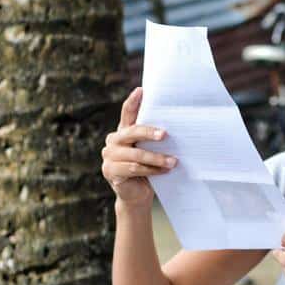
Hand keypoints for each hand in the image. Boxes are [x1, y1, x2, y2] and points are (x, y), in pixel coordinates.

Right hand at [101, 87, 175, 207]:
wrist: (137, 194)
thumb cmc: (148, 169)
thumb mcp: (151, 151)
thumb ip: (154, 139)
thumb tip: (175, 127)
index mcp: (123, 131)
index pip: (127, 113)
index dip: (133, 101)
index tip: (142, 90)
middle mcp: (113, 141)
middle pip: (132, 132)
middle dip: (149, 133)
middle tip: (165, 135)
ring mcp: (109, 155)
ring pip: (136, 154)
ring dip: (157, 158)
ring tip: (173, 161)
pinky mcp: (110, 171)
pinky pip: (134, 168)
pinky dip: (151, 170)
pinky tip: (164, 171)